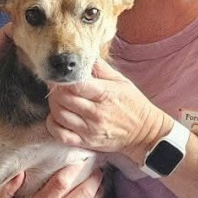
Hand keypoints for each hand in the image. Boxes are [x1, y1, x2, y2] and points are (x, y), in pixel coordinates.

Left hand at [46, 59, 164, 162]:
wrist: (145, 133)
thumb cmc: (132, 104)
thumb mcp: (121, 81)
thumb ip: (100, 68)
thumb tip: (83, 54)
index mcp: (105, 94)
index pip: (76, 85)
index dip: (62, 78)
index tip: (59, 75)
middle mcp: (96, 113)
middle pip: (63, 99)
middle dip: (55, 90)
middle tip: (55, 85)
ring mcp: (90, 130)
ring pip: (59, 115)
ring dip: (53, 105)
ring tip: (58, 99)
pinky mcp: (86, 143)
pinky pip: (60, 135)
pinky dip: (52, 125)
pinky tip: (56, 118)